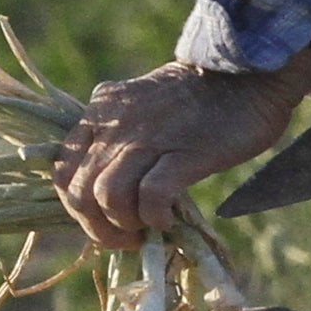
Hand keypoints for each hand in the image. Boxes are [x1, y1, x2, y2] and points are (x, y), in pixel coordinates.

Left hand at [53, 57, 310, 248]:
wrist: (247, 73)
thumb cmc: (199, 98)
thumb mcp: (140, 107)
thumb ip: (118, 138)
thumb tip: (108, 192)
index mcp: (101, 111)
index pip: (62, 169)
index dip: (76, 206)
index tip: (103, 220)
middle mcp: (116, 122)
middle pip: (79, 192)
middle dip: (97, 227)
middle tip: (127, 237)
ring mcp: (148, 136)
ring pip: (107, 196)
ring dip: (125, 225)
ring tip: (148, 228)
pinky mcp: (184, 152)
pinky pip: (151, 197)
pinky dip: (155, 218)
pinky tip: (169, 219)